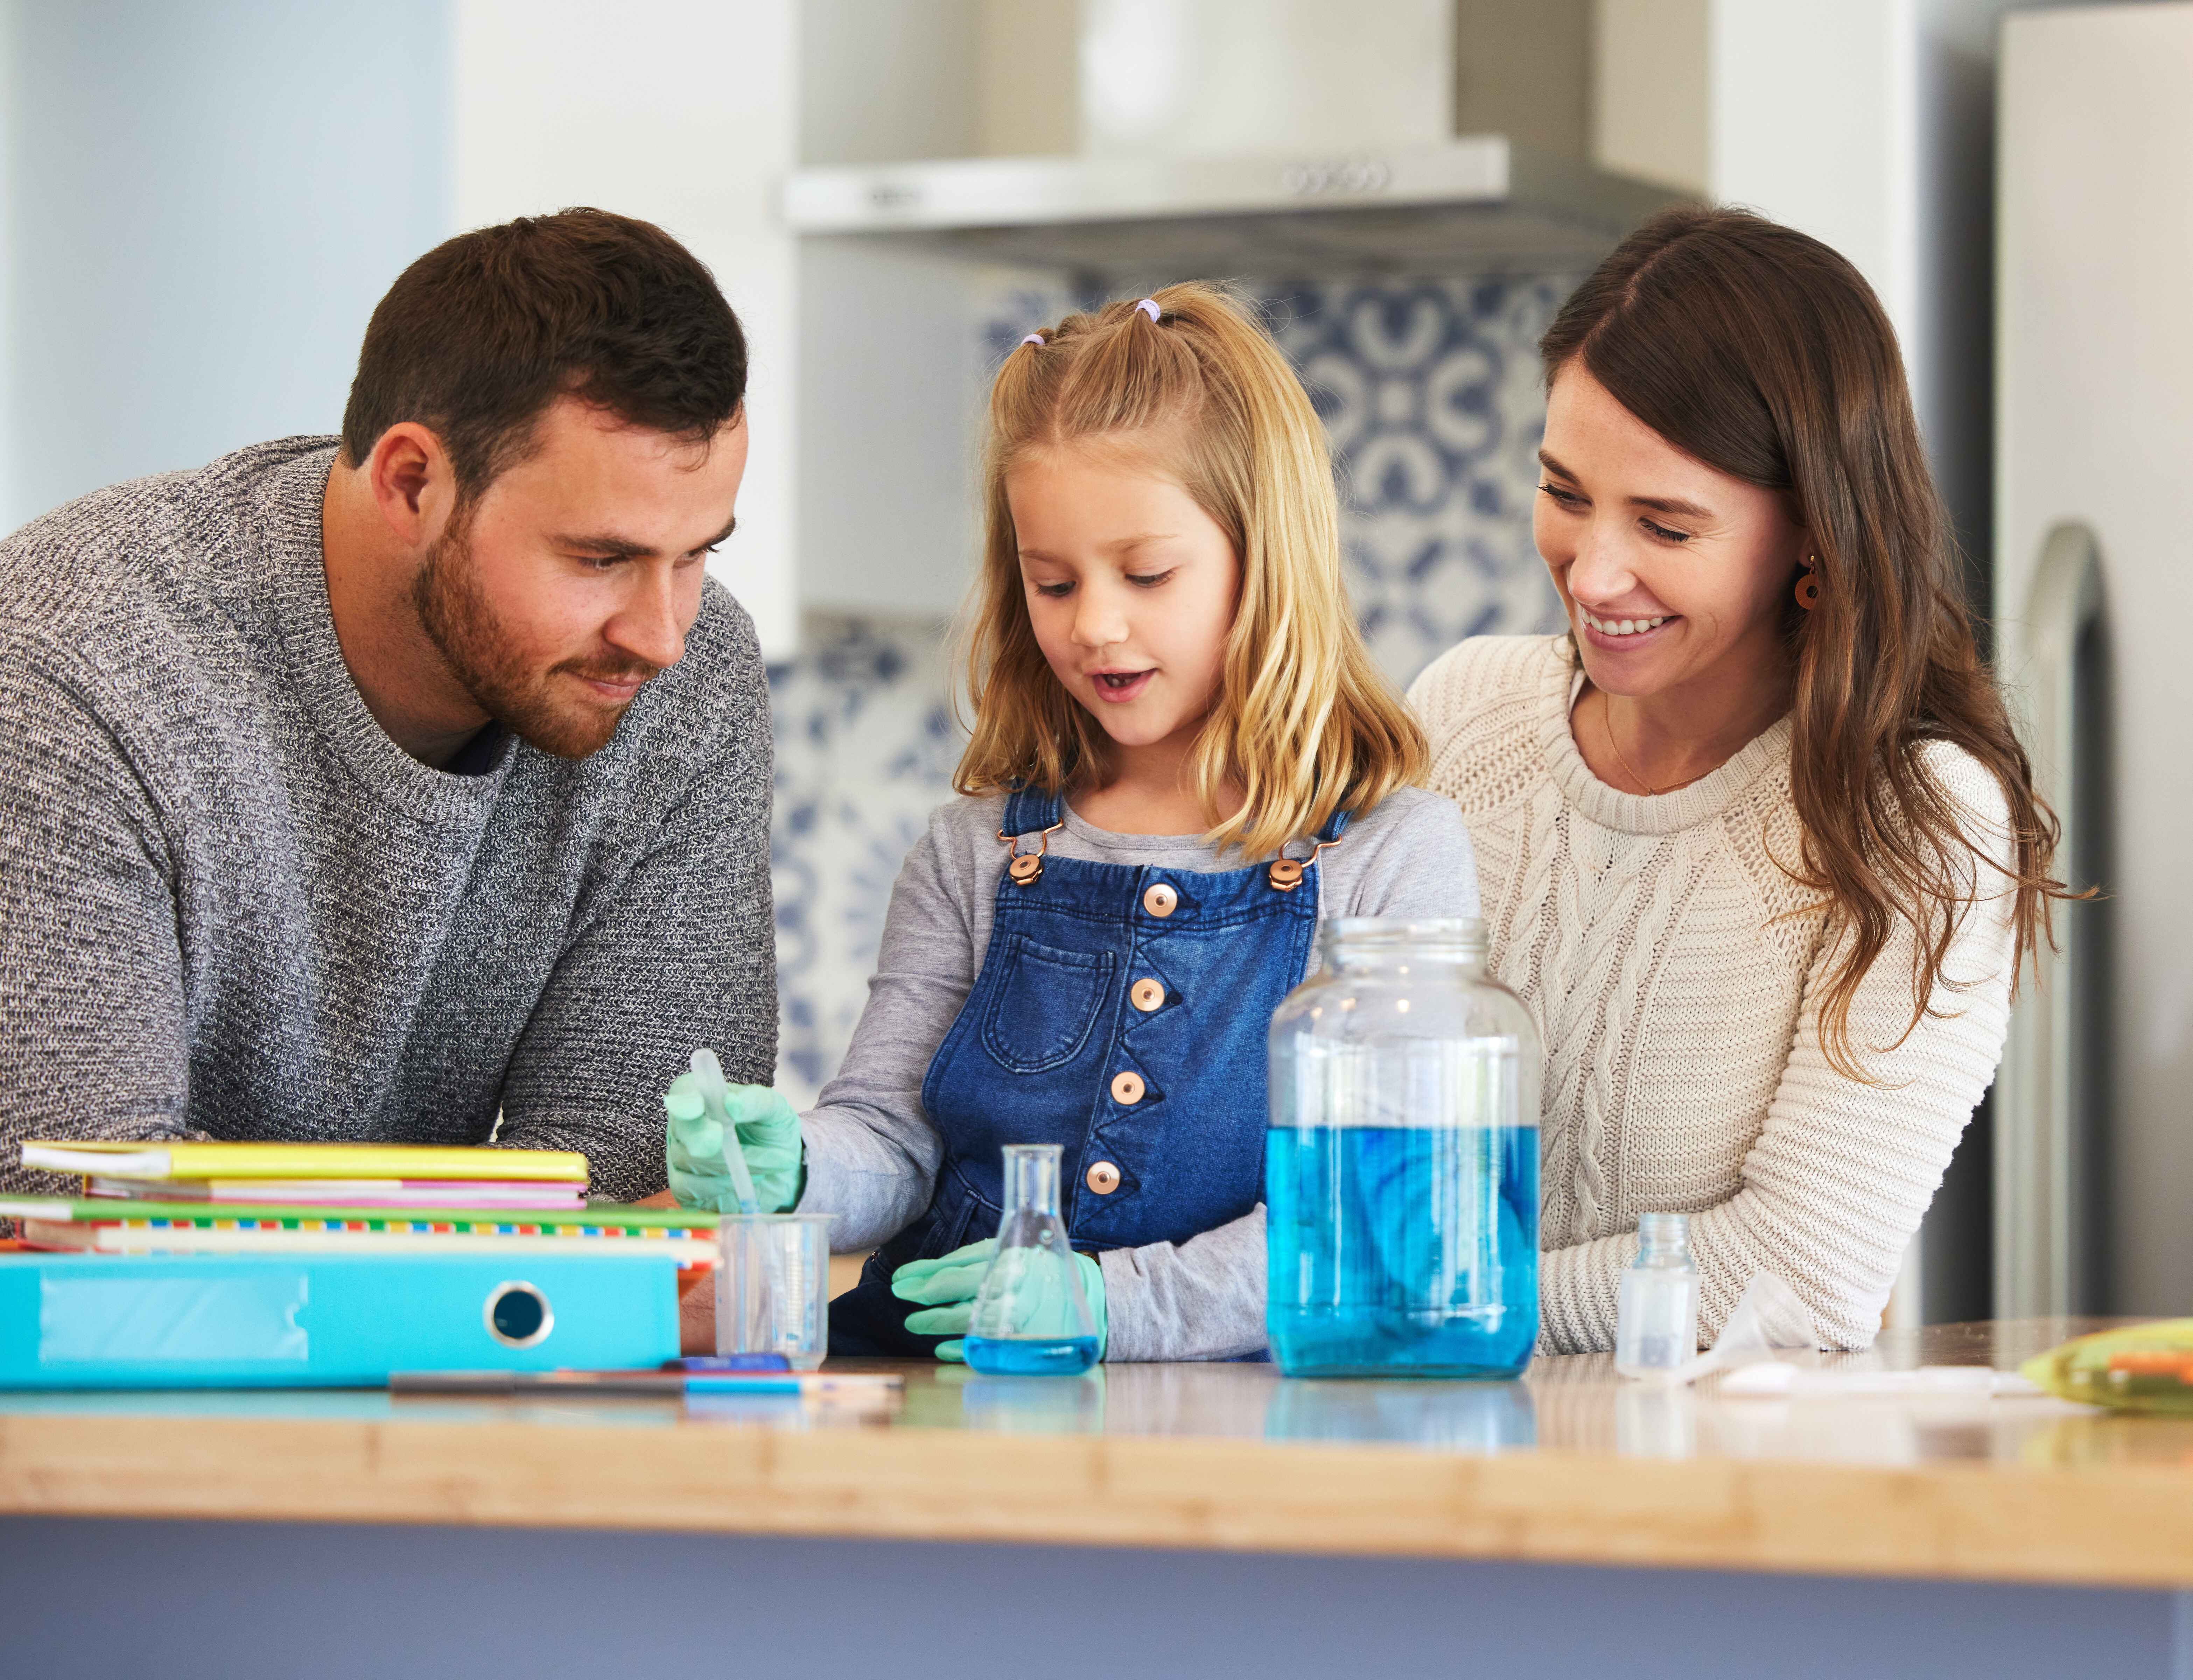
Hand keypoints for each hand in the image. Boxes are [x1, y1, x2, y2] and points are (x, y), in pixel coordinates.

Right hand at [662, 1074, 802, 1212]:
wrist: (783, 1169)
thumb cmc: (772, 1130)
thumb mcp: (775, 1110)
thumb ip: (756, 1101)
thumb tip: (732, 1104)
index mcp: (704, 1097)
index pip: (683, 1090)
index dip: (685, 1098)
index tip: (696, 1107)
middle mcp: (686, 1125)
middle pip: (681, 1128)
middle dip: (702, 1135)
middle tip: (721, 1138)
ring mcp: (681, 1156)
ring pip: (689, 1160)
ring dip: (729, 1163)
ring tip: (766, 1162)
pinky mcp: (685, 1187)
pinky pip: (689, 1188)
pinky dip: (719, 1185)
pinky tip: (743, 1180)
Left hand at [891, 1236, 1107, 1362]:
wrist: (1088, 1293)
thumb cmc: (1034, 1267)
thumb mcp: (1000, 1252)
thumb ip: (960, 1262)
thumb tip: (917, 1274)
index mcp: (1007, 1264)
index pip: (954, 1276)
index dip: (921, 1280)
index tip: (899, 1282)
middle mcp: (1014, 1292)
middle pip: (961, 1303)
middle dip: (927, 1306)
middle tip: (903, 1306)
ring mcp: (1021, 1320)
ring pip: (972, 1325)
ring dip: (938, 1326)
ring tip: (915, 1324)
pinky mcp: (1026, 1342)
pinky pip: (990, 1348)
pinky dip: (963, 1349)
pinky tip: (942, 1349)